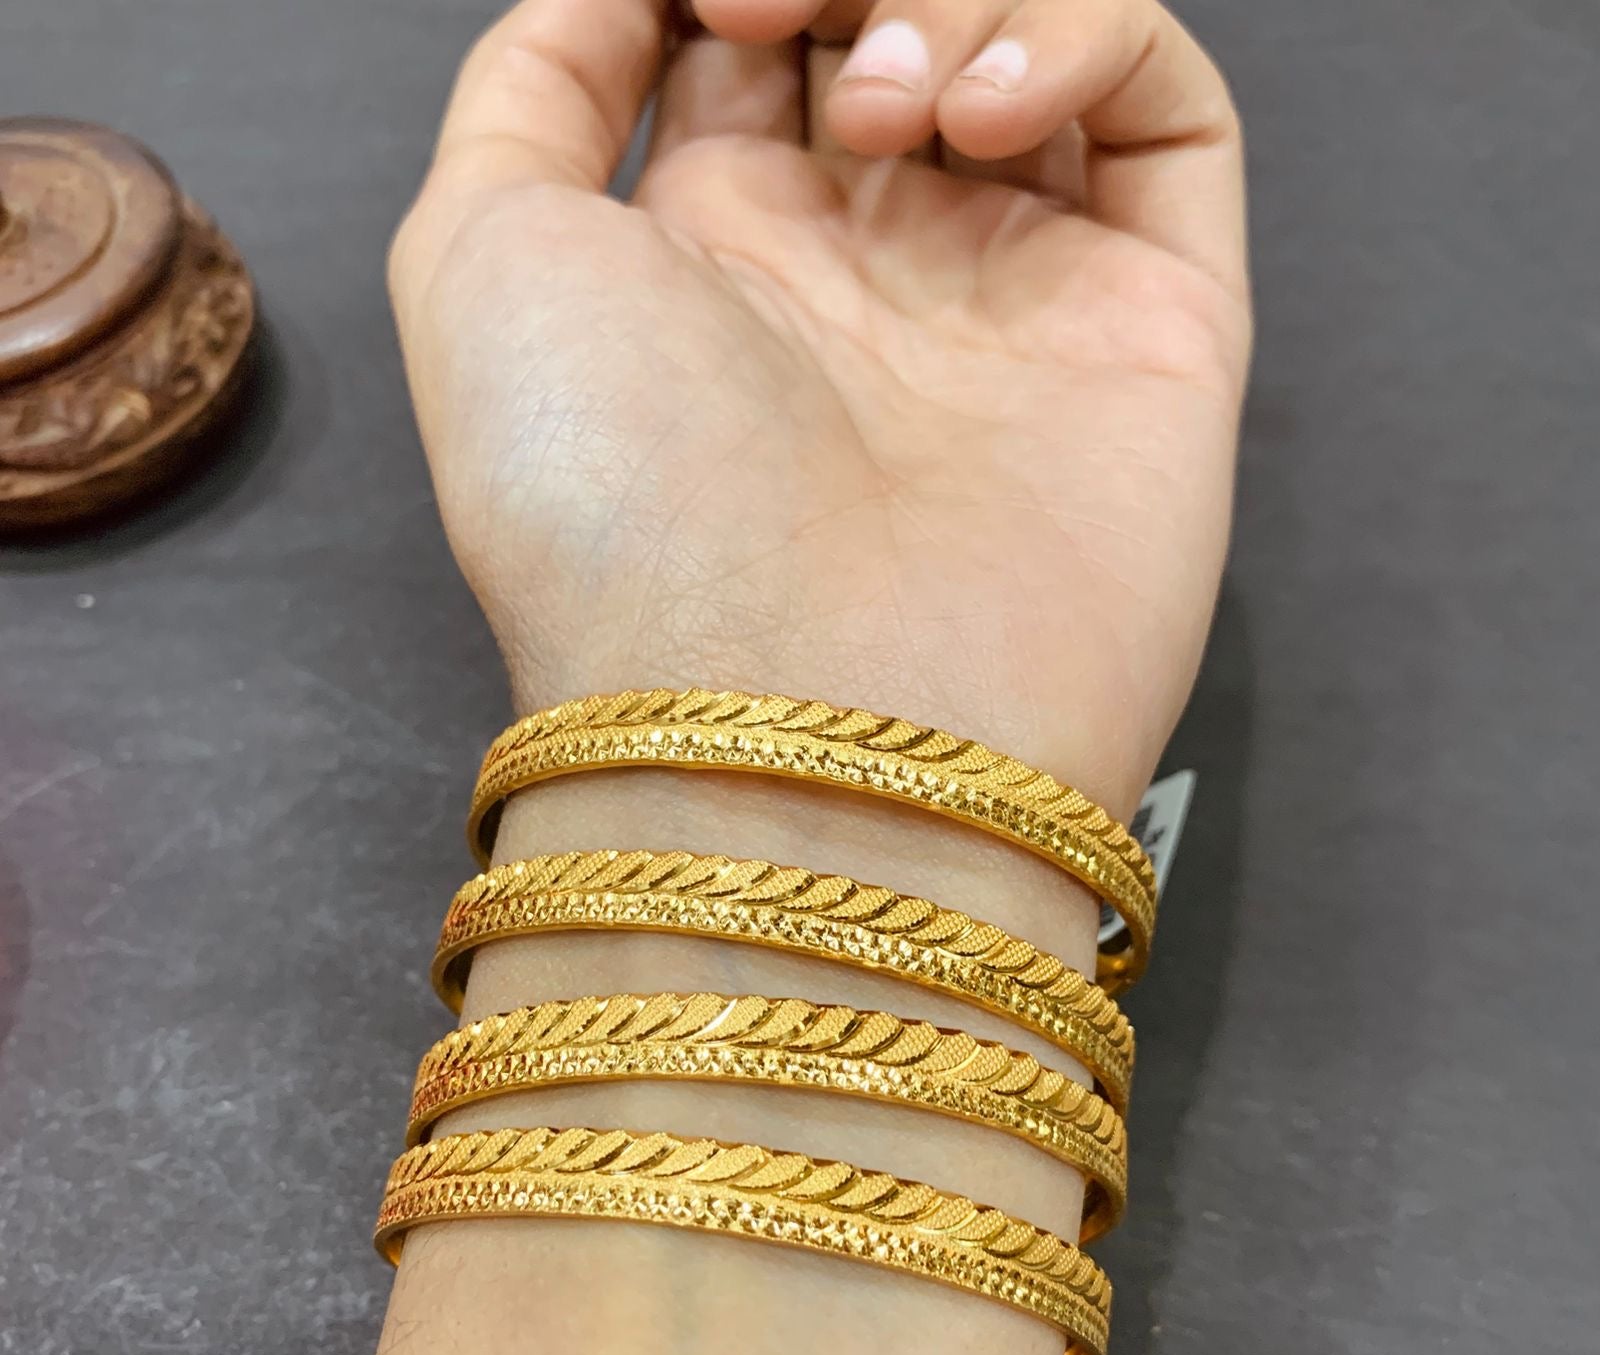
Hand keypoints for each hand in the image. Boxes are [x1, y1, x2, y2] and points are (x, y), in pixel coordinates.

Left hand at [389, 0, 1248, 817]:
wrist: (780, 715)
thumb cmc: (604, 507)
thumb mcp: (478, 260)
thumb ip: (535, 86)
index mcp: (717, 258)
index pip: (752, 42)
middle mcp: (872, 271)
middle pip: (892, 28)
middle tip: (791, 18)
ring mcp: (1018, 296)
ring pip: (1039, 45)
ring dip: (960, 2)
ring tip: (883, 112)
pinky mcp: (1155, 328)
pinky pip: (1172, 118)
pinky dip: (1093, 39)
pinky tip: (989, 118)